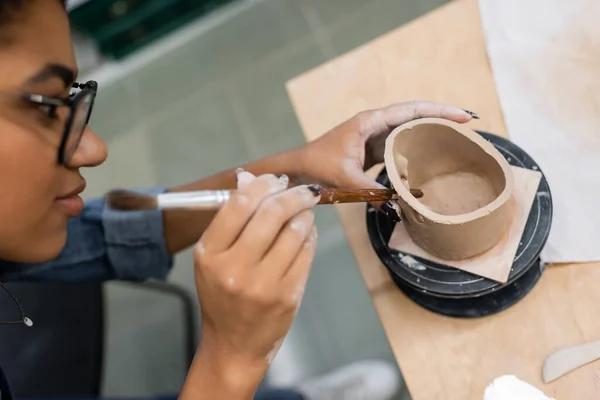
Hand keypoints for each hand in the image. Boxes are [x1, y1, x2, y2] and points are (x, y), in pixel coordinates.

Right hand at [190, 170, 318, 395]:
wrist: (234, 344)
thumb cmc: (222, 295)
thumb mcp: (214, 258)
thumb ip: (231, 220)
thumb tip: (249, 178)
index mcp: (209, 254)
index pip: (238, 205)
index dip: (261, 185)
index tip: (274, 180)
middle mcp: (234, 268)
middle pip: (271, 213)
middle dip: (293, 194)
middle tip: (304, 190)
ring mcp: (263, 284)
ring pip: (295, 230)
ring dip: (305, 214)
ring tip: (305, 211)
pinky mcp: (288, 295)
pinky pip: (306, 252)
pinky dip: (309, 235)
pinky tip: (306, 232)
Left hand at [297, 101, 475, 214]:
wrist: (297, 169)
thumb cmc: (317, 167)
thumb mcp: (347, 180)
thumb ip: (374, 193)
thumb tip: (400, 208)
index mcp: (370, 122)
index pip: (412, 110)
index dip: (440, 111)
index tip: (464, 116)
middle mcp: (374, 124)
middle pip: (415, 114)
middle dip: (442, 117)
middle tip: (470, 126)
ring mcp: (373, 135)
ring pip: (408, 128)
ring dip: (430, 131)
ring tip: (456, 139)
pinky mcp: (371, 148)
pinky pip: (399, 144)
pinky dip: (416, 148)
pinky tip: (429, 157)